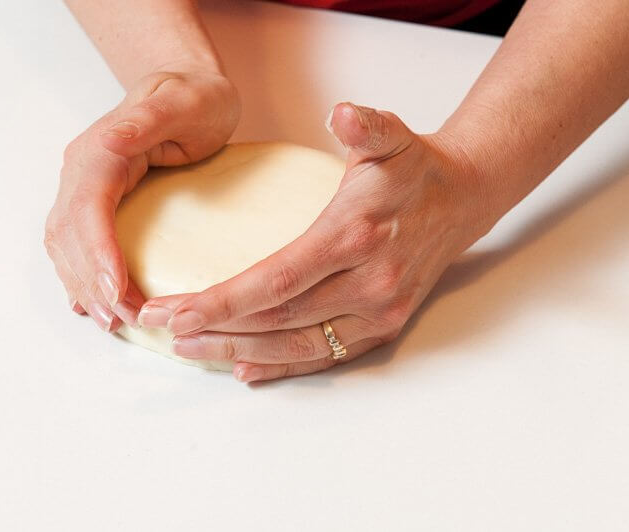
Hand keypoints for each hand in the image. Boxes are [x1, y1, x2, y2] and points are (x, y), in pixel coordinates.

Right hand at [45, 68, 239, 330]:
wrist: (189, 89)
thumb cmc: (195, 98)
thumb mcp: (183, 102)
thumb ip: (148, 120)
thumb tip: (112, 143)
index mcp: (101, 149)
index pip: (88, 208)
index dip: (98, 253)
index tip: (115, 291)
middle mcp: (82, 170)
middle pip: (72, 235)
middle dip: (93, 281)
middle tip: (123, 319)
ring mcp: (83, 186)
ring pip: (66, 244)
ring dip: (84, 285)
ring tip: (111, 321)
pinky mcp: (95, 200)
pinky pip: (75, 243)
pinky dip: (80, 275)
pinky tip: (91, 302)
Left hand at [140, 103, 492, 381]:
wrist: (463, 201)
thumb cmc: (415, 170)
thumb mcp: (392, 136)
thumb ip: (366, 125)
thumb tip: (343, 114)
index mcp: (356, 235)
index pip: (278, 279)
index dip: (224, 300)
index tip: (177, 309)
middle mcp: (369, 283)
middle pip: (279, 319)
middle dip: (217, 328)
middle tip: (165, 329)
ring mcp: (378, 312)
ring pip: (298, 345)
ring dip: (240, 350)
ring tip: (190, 349)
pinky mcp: (383, 327)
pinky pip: (326, 355)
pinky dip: (283, 365)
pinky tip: (245, 367)